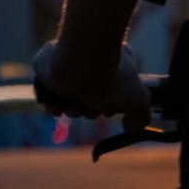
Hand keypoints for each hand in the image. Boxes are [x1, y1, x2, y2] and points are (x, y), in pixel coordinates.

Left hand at [33, 42, 151, 132]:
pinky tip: (60, 103)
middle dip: (91, 110)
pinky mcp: (47, 68)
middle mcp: (92, 61)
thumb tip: (131, 127)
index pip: (113, 90)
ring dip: (73, 108)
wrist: (79, 64)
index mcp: (114, 61)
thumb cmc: (111, 78)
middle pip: (91, 99)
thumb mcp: (139, 100)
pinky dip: (54, 104)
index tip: (110, 109)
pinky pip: (50, 95)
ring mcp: (69, 64)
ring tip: (76, 101)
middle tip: (93, 104)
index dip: (111, 106)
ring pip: (70, 99)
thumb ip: (141, 116)